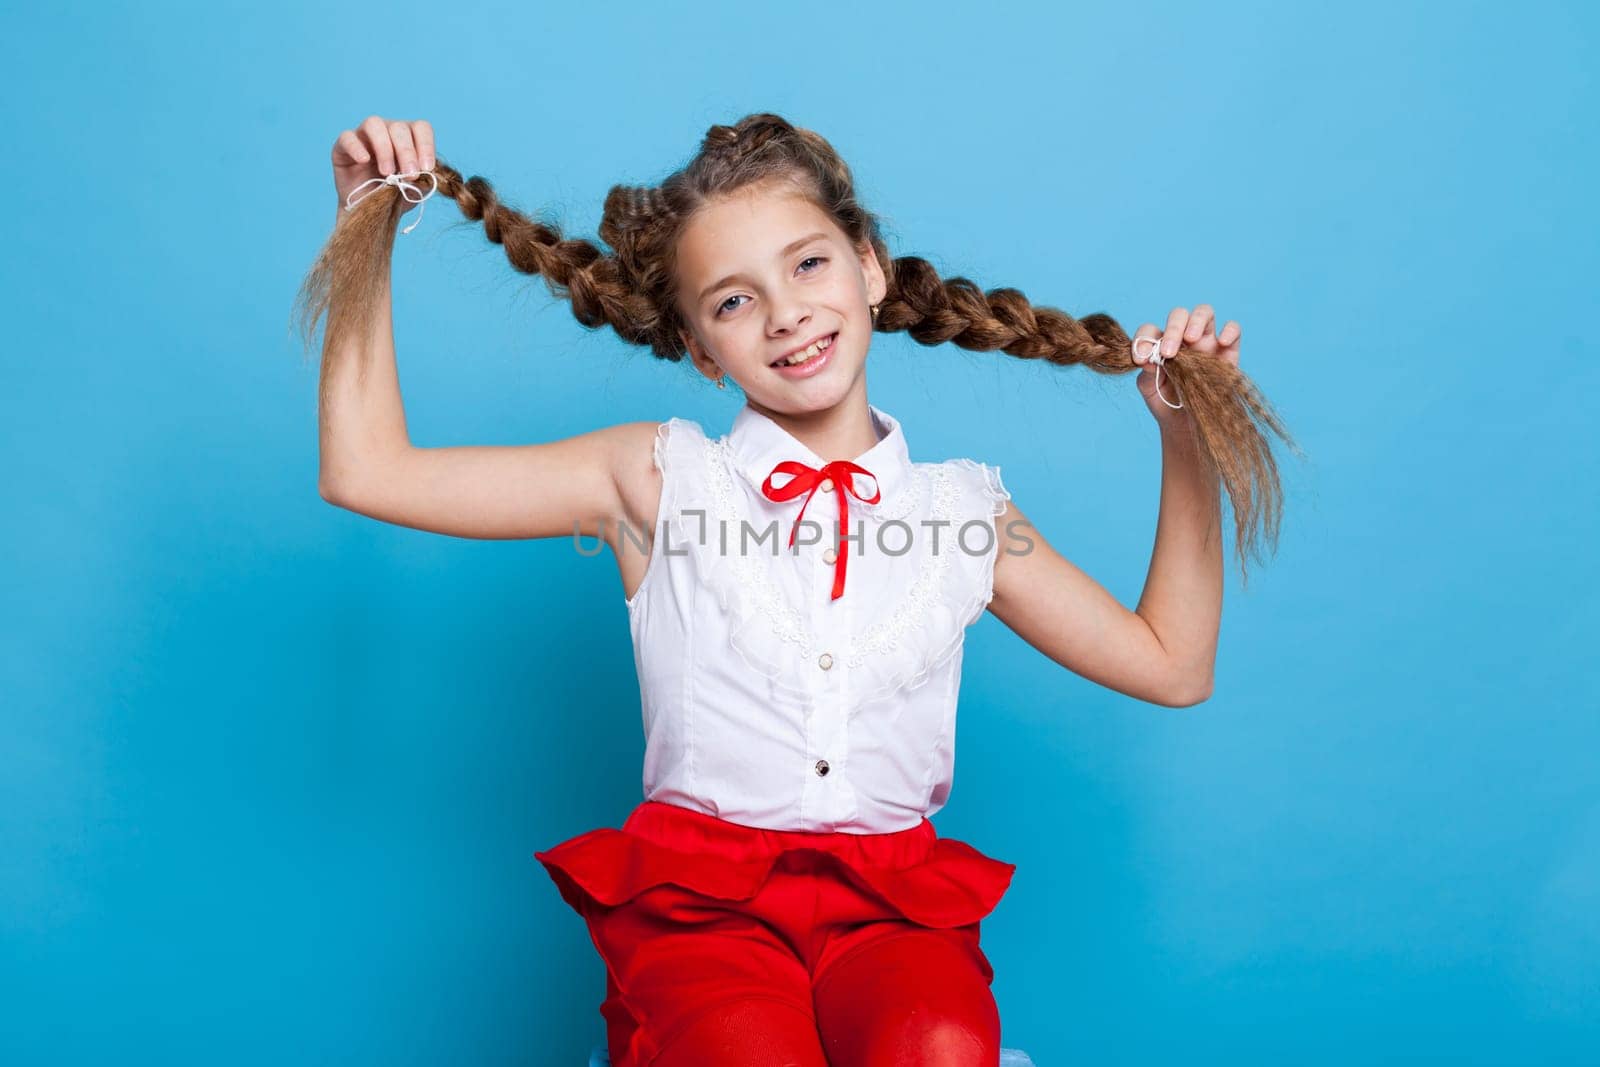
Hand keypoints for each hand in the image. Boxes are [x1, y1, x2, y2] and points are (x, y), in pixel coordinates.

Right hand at [331, 116, 436, 215]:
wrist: (370, 211)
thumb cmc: (394, 196)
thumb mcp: (415, 190)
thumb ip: (423, 179)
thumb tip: (427, 172)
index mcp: (409, 138)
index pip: (421, 128)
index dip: (426, 145)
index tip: (427, 168)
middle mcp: (387, 131)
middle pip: (399, 128)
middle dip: (407, 152)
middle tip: (410, 175)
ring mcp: (364, 135)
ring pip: (374, 124)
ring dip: (384, 148)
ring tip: (387, 173)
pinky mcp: (343, 146)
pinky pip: (347, 137)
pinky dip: (356, 147)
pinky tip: (364, 161)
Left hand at [1132, 304, 1241, 430]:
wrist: (1187, 424)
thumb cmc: (1166, 403)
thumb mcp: (1150, 390)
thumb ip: (1146, 373)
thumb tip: (1148, 359)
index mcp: (1159, 344)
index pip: (1150, 330)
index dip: (1143, 339)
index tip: (1140, 358)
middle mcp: (1182, 338)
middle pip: (1179, 315)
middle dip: (1173, 329)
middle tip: (1168, 352)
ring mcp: (1206, 342)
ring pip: (1205, 312)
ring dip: (1196, 321)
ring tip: (1191, 339)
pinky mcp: (1228, 351)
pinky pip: (1234, 329)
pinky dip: (1230, 330)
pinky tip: (1222, 342)